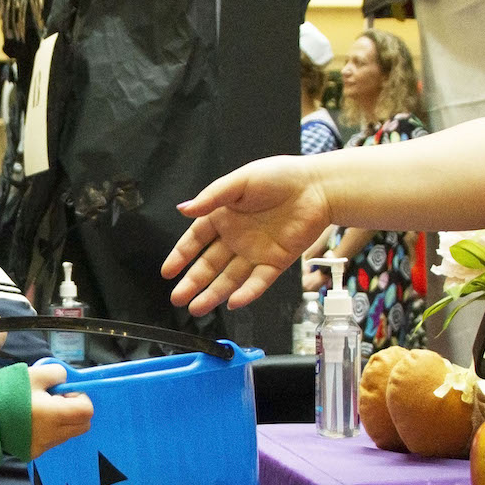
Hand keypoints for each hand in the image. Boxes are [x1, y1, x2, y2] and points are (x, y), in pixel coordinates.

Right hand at [26, 361, 93, 458]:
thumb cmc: (4, 393)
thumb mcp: (32, 374)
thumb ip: (56, 374)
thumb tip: (65, 380)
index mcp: (55, 416)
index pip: (87, 410)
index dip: (80, 397)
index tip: (63, 390)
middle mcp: (53, 435)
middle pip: (82, 425)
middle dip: (75, 410)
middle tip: (54, 398)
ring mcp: (42, 446)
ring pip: (67, 433)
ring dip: (62, 420)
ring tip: (39, 408)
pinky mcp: (32, 452)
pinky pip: (51, 440)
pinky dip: (49, 429)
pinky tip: (30, 420)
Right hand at [161, 155, 330, 314]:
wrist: (316, 187)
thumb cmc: (279, 176)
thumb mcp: (240, 181)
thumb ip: (212, 197)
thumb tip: (182, 209)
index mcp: (223, 216)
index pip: (195, 240)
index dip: (181, 256)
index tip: (167, 272)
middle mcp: (236, 237)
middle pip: (209, 264)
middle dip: (192, 282)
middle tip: (177, 298)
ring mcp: (255, 252)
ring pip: (229, 278)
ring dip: (213, 293)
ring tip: (196, 308)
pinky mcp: (275, 262)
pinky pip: (258, 282)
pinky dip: (246, 293)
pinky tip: (233, 302)